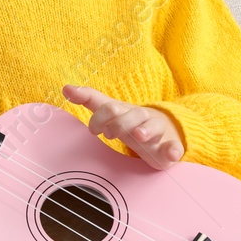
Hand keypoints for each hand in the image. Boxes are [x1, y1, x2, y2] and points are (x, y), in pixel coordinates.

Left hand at [63, 84, 182, 169]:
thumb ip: (90, 100)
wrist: (167, 129)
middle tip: (109, 134)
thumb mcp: (112, 111)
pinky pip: (175, 147)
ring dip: (146, 131)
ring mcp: (157, 132)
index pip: (110, 107)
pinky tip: (172, 153)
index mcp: (125, 111)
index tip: (93, 131)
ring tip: (140, 136)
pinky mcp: (170, 146)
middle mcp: (142, 118)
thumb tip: (65, 87)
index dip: (98, 118)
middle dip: (119, 123)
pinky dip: (174, 149)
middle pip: (132, 115)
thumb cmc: (132, 122)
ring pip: (153, 127)